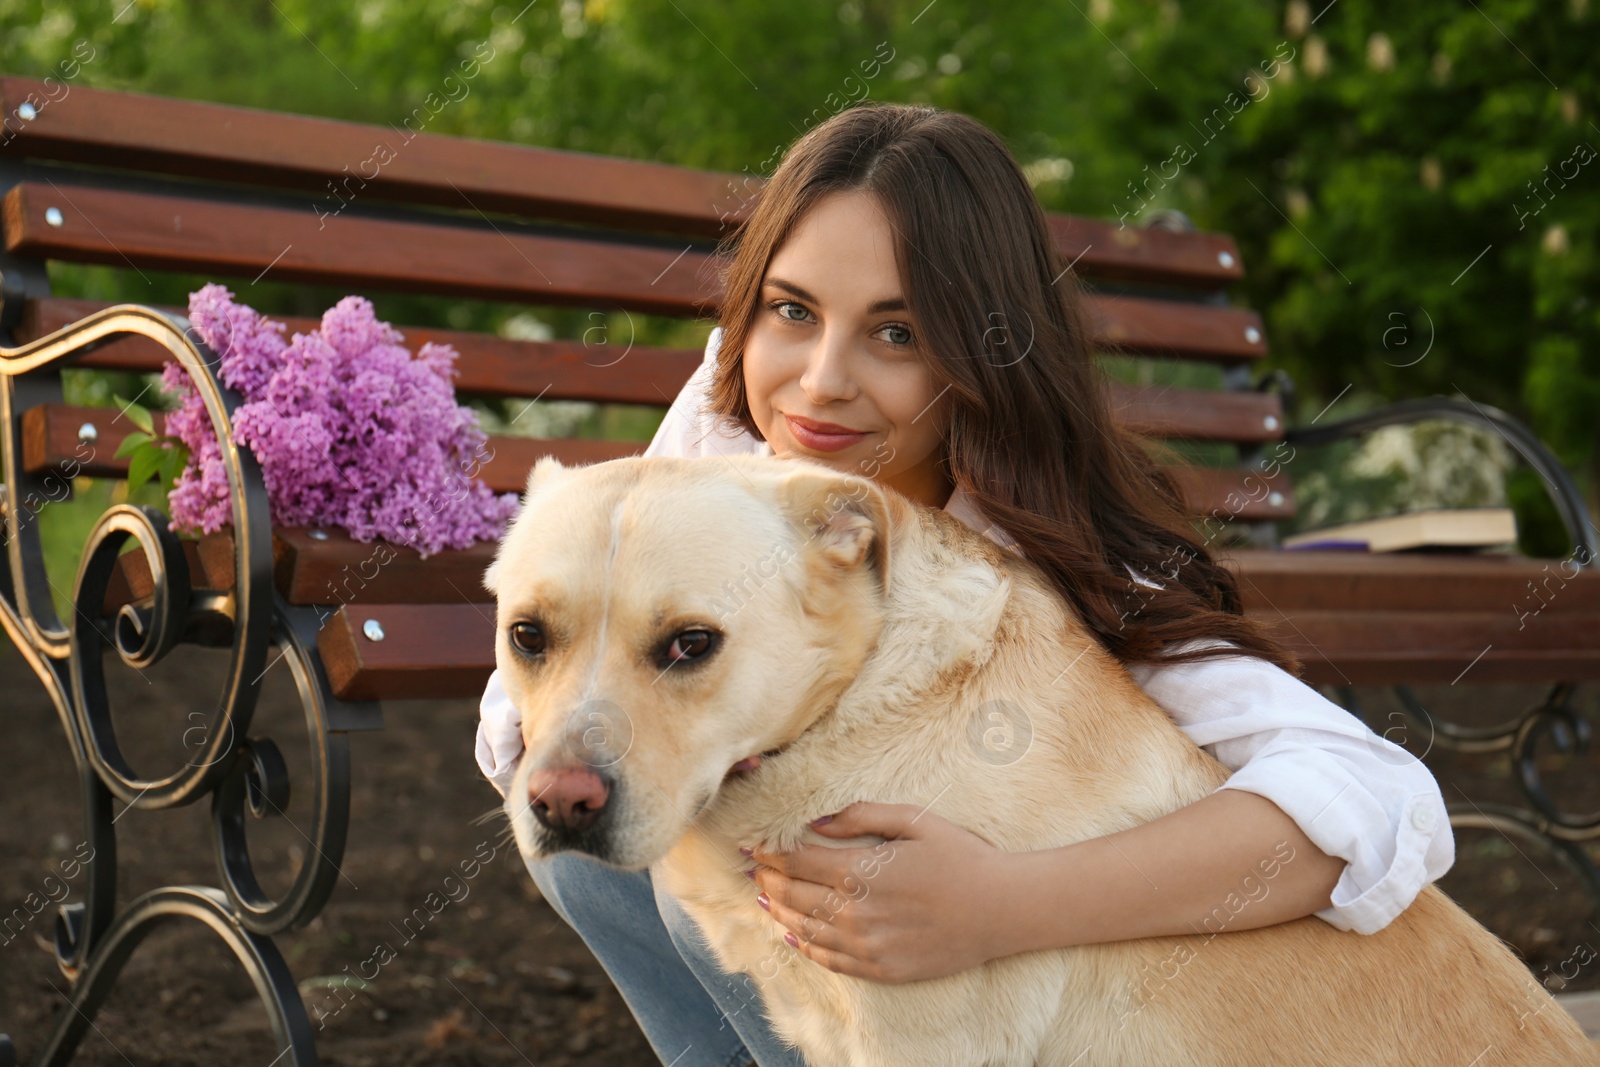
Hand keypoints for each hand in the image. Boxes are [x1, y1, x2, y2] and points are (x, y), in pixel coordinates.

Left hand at [745, 801, 1014, 982]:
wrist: (1002, 908)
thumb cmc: (962, 857)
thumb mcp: (915, 820)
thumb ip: (861, 815)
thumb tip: (816, 821)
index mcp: (861, 870)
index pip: (798, 861)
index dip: (771, 853)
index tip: (754, 845)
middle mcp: (856, 911)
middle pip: (794, 895)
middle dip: (769, 880)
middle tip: (753, 869)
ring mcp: (867, 945)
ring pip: (805, 929)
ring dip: (779, 911)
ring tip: (764, 897)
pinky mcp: (881, 968)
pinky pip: (831, 960)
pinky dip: (805, 947)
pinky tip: (793, 936)